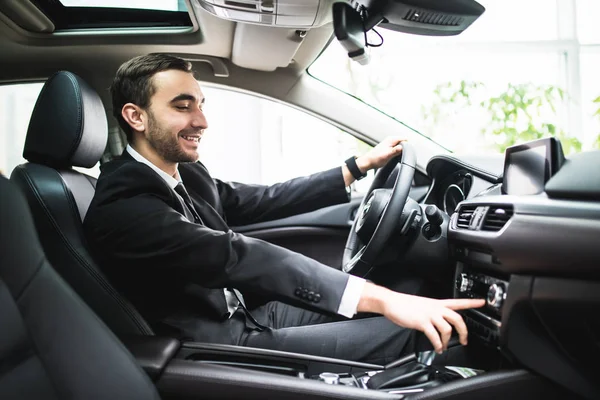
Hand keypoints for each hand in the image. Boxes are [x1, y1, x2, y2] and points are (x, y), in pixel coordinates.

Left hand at [356, 136, 405, 171]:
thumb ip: (395, 151)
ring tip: (396, 156)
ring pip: (401, 146)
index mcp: (391, 139)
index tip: (405, 152)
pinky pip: (397, 149)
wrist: (368, 162)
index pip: (405, 139)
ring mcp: (390, 144)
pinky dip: (398, 152)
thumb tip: (402, 147)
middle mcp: (391, 140)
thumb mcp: (387, 155)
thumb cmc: (375, 159)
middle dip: (404, 148)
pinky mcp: (389, 148)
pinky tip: (395, 157)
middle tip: (400, 156)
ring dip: (401, 151)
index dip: (407, 146)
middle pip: (403, 142)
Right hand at [358, 283, 484, 353]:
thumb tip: (439, 321)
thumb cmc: (404, 304)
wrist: (391, 302)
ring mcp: (429, 315)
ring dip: (448, 341)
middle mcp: (436, 308)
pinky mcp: (422, 322)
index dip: (472, 302)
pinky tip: (437, 348)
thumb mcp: (423, 305)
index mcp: (437, 303)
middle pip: (457, 318)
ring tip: (444, 346)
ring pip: (447, 329)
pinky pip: (435, 336)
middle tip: (464, 340)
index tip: (483, 302)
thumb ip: (433, 312)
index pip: (458, 302)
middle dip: (464, 332)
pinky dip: (438, 344)